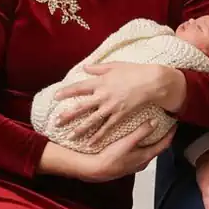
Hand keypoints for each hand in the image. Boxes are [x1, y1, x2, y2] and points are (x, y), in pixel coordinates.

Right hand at [42, 121, 175, 181]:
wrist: (93, 170)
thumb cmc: (111, 158)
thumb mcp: (127, 143)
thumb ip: (141, 132)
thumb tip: (155, 122)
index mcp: (145, 157)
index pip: (164, 145)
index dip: (170, 134)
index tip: (175, 124)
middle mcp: (141, 162)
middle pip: (156, 148)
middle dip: (161, 137)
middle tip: (164, 124)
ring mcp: (133, 164)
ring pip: (146, 151)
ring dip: (149, 141)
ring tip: (149, 129)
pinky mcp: (124, 164)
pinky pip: (136, 152)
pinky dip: (139, 145)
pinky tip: (132, 139)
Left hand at [53, 63, 169, 145]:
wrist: (152, 81)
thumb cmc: (135, 71)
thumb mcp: (115, 66)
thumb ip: (98, 68)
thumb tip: (84, 67)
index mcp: (101, 82)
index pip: (79, 88)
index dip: (66, 92)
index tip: (55, 96)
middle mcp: (103, 95)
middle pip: (82, 107)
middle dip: (68, 115)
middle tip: (56, 122)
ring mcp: (111, 106)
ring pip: (92, 120)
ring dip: (80, 129)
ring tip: (70, 136)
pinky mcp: (120, 115)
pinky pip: (107, 127)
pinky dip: (98, 136)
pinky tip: (90, 143)